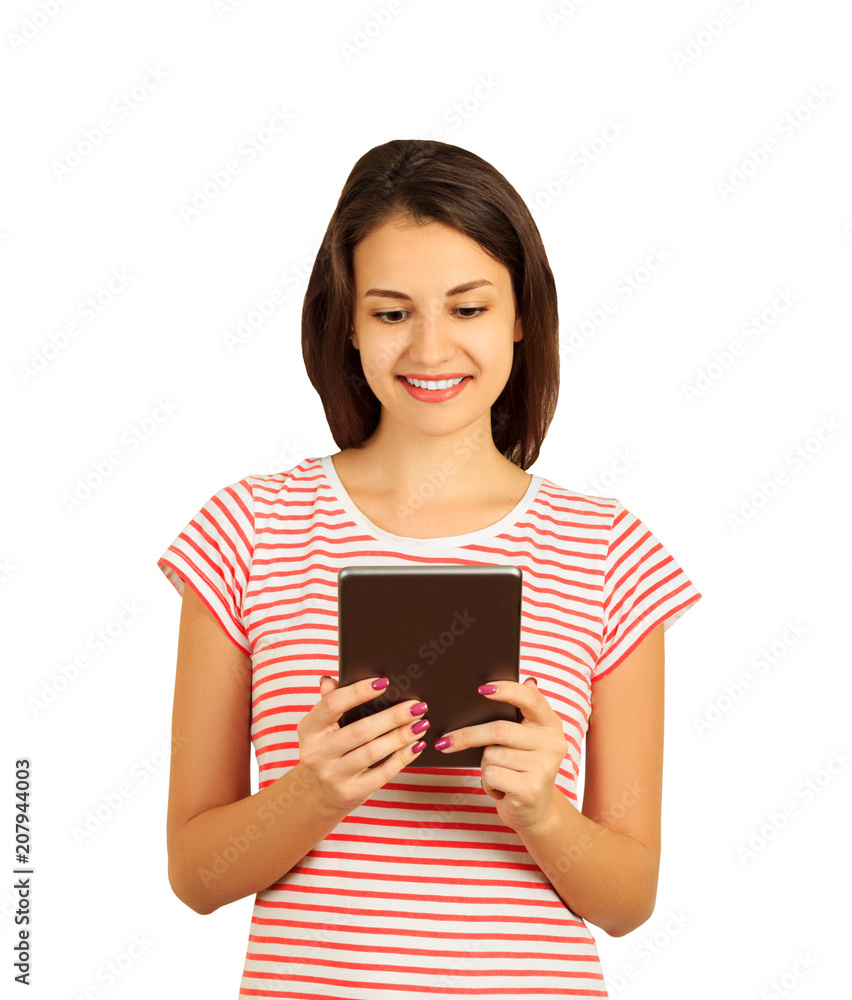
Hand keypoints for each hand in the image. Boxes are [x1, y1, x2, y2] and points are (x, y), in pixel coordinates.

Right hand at [296, 675, 429, 813]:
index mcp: (309, 729)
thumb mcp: (322, 725)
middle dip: (393, 717)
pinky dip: (402, 758)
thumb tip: (329, 680)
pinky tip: (416, 746)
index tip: (384, 682)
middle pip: (361, 730)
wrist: (321, 792)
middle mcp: (316, 753)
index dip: (358, 691)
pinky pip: (382, 773)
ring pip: (374, 752)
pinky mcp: (350, 793)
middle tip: (417, 706)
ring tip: (420, 724)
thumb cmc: (329, 748)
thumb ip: (329, 701)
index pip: (332, 704)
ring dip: (401, 736)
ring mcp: (332, 775)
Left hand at [433, 676, 568, 831]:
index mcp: (550, 724)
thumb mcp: (523, 740)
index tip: (481, 688)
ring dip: (484, 766)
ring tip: (497, 775)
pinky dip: (487, 783)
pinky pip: (492, 775)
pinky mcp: (531, 789)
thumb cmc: (521, 769)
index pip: (531, 699)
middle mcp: (553, 743)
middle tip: (445, 742)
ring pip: (492, 754)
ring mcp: (544, 767)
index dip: (507, 690)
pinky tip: (499, 789)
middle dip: (468, 736)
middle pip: (499, 730)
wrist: (535, 812)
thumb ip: (518, 713)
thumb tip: (512, 682)